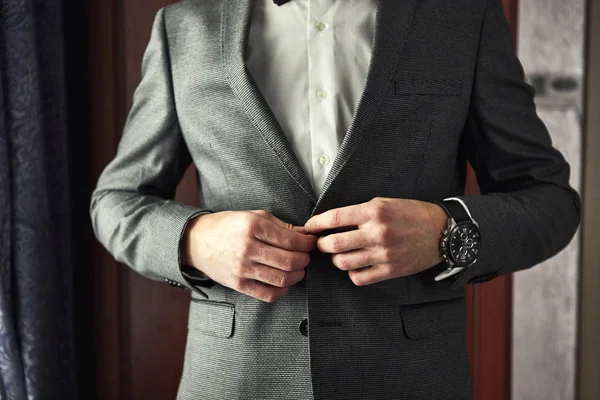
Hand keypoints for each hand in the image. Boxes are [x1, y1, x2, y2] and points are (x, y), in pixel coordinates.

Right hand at [181, 210, 316, 302]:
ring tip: (297, 269)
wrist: (196, 241)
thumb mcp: (254, 216)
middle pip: (290, 261)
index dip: (308, 244)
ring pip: (282, 279)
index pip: (291, 240)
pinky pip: (268, 294)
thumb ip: (281, 226)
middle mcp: (247, 248)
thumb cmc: (227, 226)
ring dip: (297, 275)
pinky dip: (282, 291)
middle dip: (305, 260)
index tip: (311, 243)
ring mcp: (242, 268)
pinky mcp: (238, 284)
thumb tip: (306, 235)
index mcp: (252, 226)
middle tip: (306, 256)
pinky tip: (284, 282)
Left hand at [304, 197, 446, 285]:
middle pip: (333, 244)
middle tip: (321, 243)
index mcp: (374, 211)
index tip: (309, 227)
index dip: (316, 224)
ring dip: (335, 259)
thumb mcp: (385, 203)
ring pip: (343, 263)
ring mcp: (384, 254)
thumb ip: (359, 212)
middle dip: (321, 244)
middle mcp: (377, 233)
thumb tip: (331, 222)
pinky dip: (351, 272)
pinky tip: (355, 265)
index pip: (334, 219)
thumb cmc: (412, 214)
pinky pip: (359, 277)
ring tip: (339, 254)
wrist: (442, 231)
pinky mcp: (390, 270)